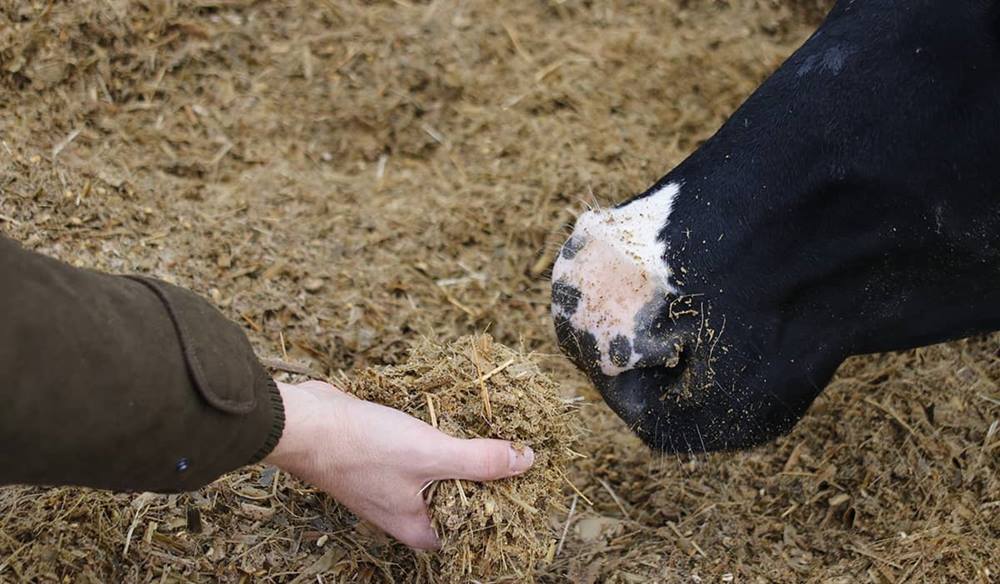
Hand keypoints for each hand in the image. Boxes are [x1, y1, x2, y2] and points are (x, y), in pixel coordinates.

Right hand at [263, 380, 534, 548]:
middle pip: (457, 500)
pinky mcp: (381, 455)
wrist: (303, 422)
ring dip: (460, 453)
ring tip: (492, 429)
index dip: (500, 511)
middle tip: (514, 449)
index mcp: (417, 528)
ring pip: (438, 473)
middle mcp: (404, 512)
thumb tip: (526, 461)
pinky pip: (419, 452)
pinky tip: (453, 415)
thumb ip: (479, 461)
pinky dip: (437, 437)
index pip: (471, 531)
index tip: (525, 483)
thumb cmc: (360, 448)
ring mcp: (390, 484)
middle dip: (484, 476)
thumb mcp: (429, 455)